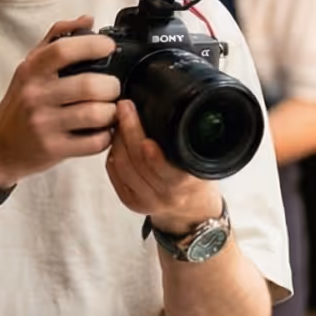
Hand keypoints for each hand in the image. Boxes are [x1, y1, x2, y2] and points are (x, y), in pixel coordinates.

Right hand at [0, 19, 120, 188]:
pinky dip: (106, 135)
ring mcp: (44, 124)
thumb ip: (56, 40)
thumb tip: (87, 20)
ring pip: (95, 114)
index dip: (93, 45)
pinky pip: (93, 142)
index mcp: (31, 71)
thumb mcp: (29, 68)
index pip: (63, 50)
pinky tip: (102, 130)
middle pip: (88, 85)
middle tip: (112, 88)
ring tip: (109, 110)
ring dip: (111, 111)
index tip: (109, 47)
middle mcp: (35, 96)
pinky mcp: (53, 149)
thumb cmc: (19, 106)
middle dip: (111, 86)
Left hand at [105, 99, 222, 230]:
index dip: (151, 152)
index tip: (141, 127)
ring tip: (121, 119)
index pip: (163, 168)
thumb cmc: (197, 178)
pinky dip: (113, 152)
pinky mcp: (130, 201)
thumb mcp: (202, 160)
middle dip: (128, 130)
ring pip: (121, 165)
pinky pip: (114, 172)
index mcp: (184, 185)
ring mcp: (144, 201)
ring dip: (118, 139)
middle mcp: (163, 195)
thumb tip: (169, 107)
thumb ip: (188, 142)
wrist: (192, 209)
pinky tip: (118, 140)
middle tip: (125, 106)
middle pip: (136, 161)